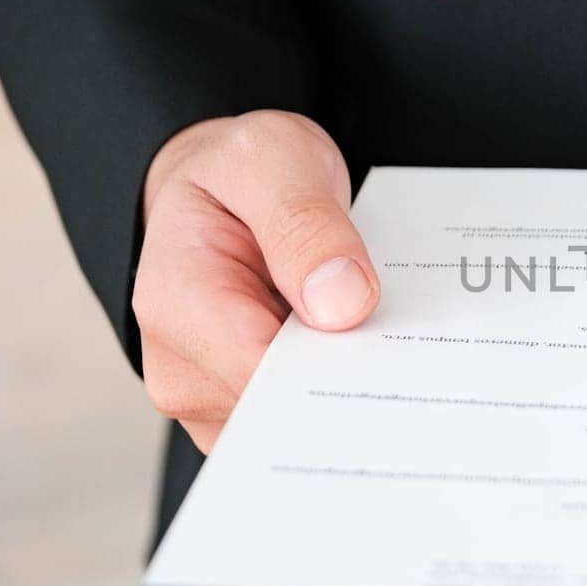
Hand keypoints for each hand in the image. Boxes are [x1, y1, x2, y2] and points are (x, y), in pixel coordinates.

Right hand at [133, 110, 380, 451]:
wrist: (219, 184)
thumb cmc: (237, 170)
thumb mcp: (271, 160)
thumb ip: (303, 225)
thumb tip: (341, 306)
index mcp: (176, 301)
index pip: (261, 374)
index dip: (333, 370)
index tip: (395, 353)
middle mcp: (180, 364)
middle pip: (284, 412)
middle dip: (349, 384)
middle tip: (411, 348)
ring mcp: (208, 394)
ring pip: (298, 426)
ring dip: (350, 389)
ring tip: (385, 338)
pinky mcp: (239, 406)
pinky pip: (301, 421)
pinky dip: (341, 391)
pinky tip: (367, 354)